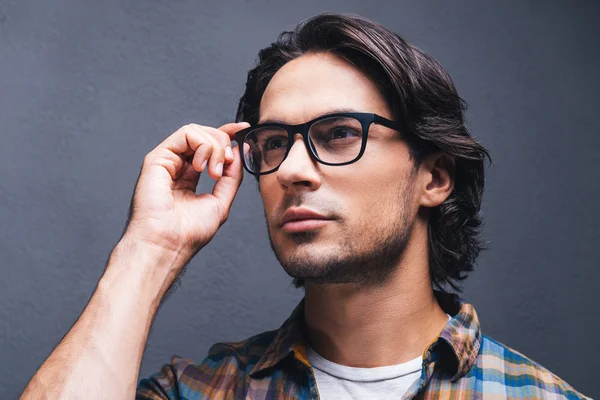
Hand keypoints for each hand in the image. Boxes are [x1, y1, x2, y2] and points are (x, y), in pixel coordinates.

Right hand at [121, 121, 249, 263]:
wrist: (168, 244)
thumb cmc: (188, 232)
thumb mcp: (220, 200)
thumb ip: (231, 175)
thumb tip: (239, 149)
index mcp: (189, 176)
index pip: (209, 145)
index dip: (227, 134)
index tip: (244, 129)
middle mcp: (176, 165)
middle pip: (205, 134)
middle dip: (223, 144)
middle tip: (226, 166)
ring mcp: (166, 160)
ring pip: (197, 131)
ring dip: (215, 147)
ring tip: (214, 173)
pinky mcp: (157, 157)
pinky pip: (186, 133)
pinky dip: (203, 145)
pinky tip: (202, 166)